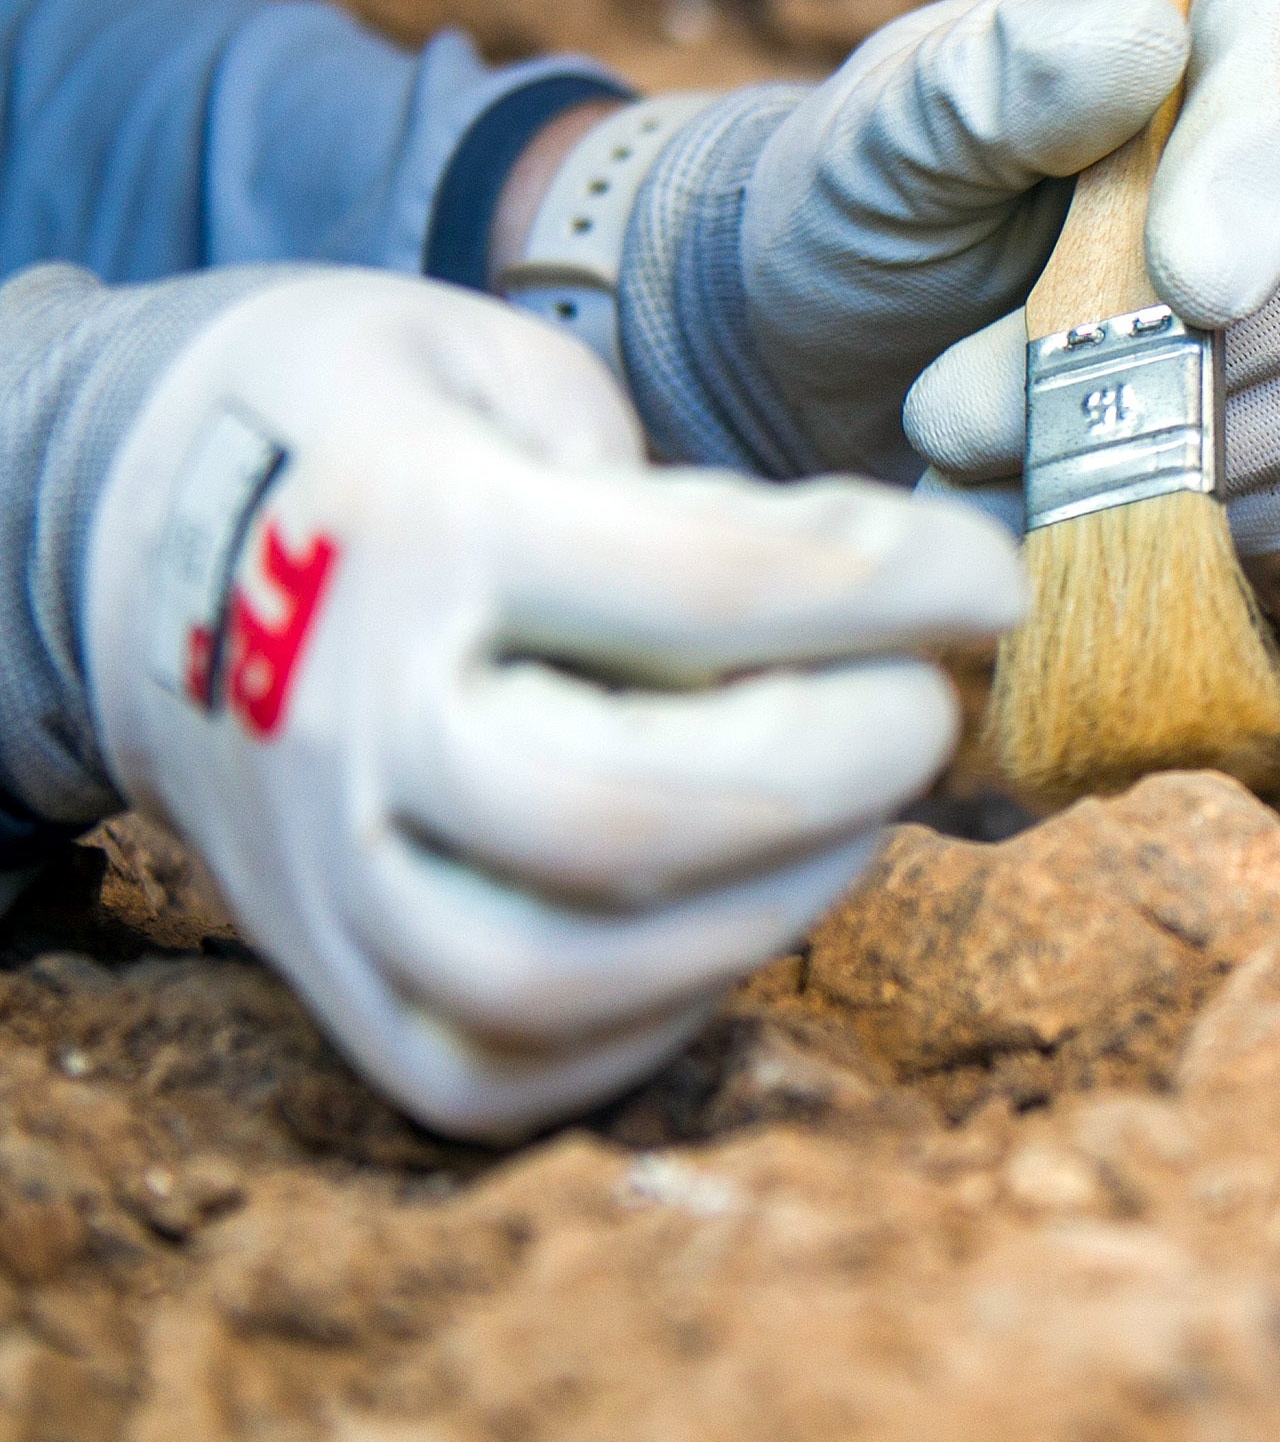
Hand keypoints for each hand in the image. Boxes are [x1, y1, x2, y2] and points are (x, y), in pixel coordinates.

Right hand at [80, 271, 1020, 1140]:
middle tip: (927, 710)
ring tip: (858, 816)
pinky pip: (503, 1071)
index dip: (889, 586)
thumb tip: (891, 594)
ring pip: (553, 978)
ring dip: (763, 907)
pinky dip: (661, 1017)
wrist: (120, 535)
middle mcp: (350, 723)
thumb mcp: (506, 370)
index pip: (697, 590)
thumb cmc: (377, 440)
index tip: (997, 580)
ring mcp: (326, 879)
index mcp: (411, 534)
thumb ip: (683, 485)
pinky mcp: (335, 990)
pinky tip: (749, 908)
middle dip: (832, 770)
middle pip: (618, 819)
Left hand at [893, 0, 1279, 552]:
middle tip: (954, 412)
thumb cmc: (870, 209)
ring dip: (1149, 454)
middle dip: (1153, 360)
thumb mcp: (888, 136)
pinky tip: (1067, 504)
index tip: (1193, 289)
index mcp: (1214, 21)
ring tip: (974, 463)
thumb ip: (998, 79)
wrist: (857, 356)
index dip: (1268, 165)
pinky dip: (1188, 519)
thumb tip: (1145, 39)